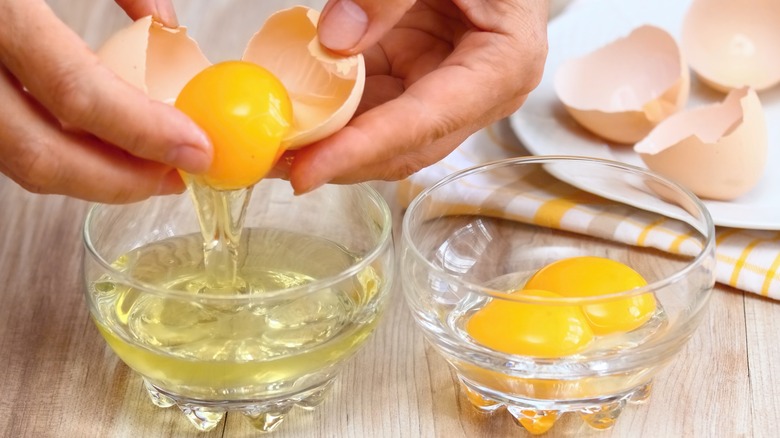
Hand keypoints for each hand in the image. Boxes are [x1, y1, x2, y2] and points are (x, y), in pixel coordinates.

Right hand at [0, 0, 210, 202]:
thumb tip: (167, 27)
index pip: (76, 92)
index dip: (145, 133)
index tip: (197, 149)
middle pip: (37, 154)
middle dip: (119, 181)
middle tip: (174, 176)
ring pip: (14, 159)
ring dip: (87, 172)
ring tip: (144, 164)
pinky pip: (0, 137)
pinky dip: (53, 147)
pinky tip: (91, 140)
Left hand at [284, 0, 547, 193]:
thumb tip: (333, 39)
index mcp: (502, 68)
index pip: (424, 122)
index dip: (362, 149)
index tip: (306, 171)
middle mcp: (476, 96)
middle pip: (402, 148)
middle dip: (336, 160)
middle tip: (271, 162)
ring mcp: (443, 93)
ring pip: (380, 138)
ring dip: (327, 144)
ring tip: (270, 144)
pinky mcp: (416, 81)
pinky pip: (369, 108)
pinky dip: (330, 115)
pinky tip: (293, 115)